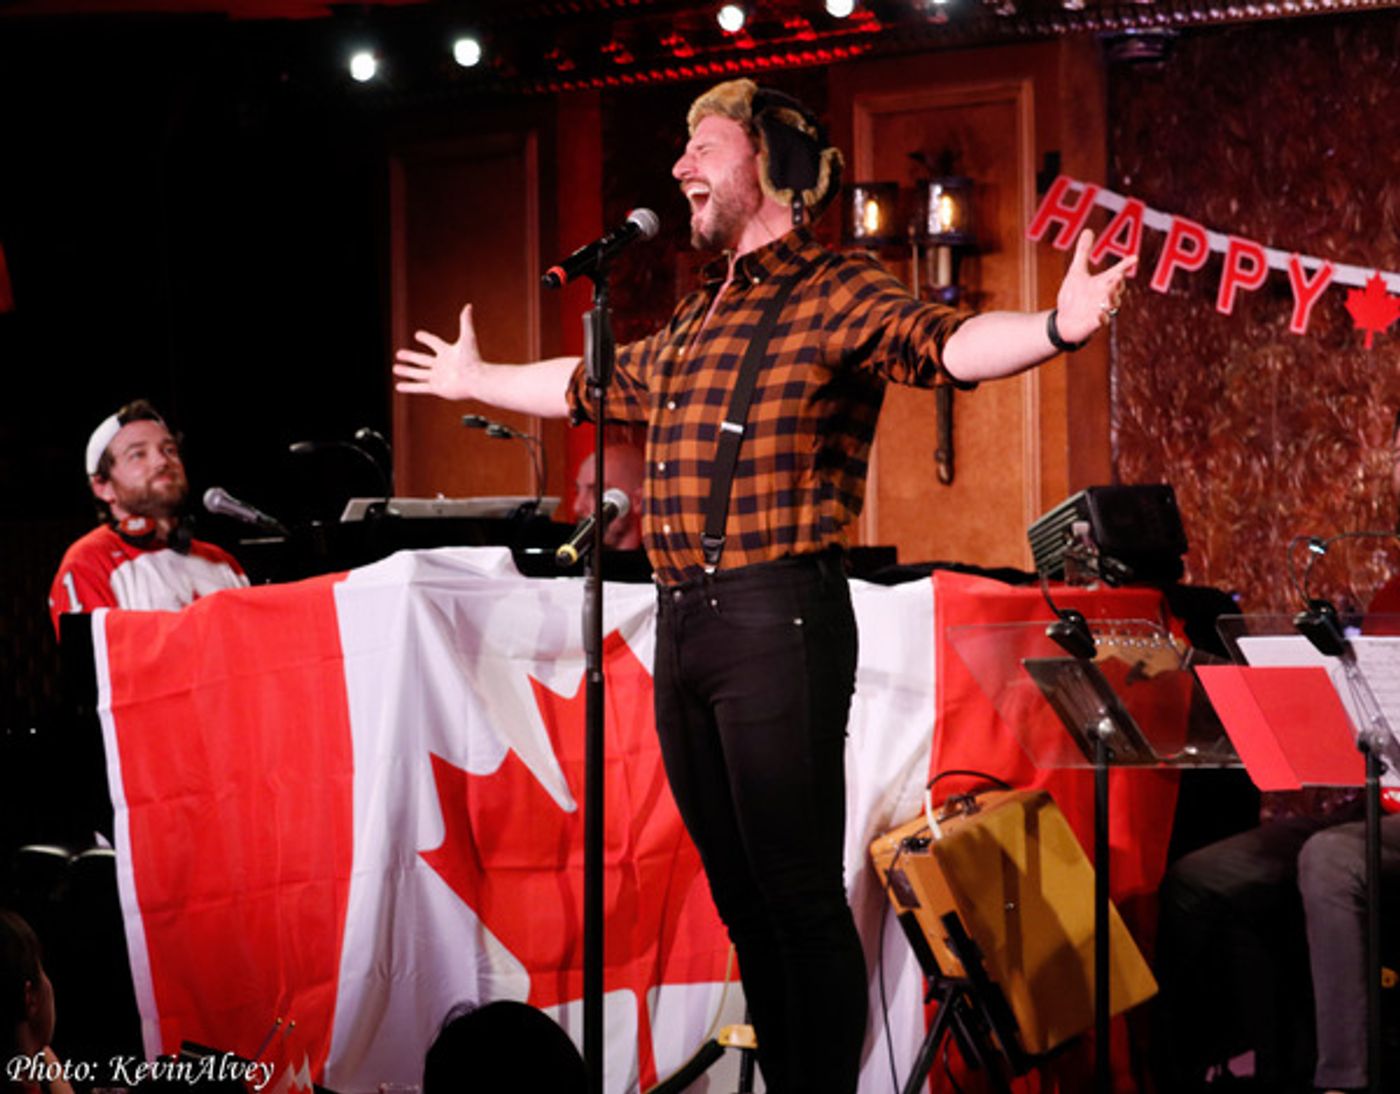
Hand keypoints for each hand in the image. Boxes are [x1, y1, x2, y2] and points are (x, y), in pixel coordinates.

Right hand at [393, 303, 481, 401]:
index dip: (426, 338)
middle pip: (422, 360)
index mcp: (447, 352)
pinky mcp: (437, 388)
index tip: (417, 335)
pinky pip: (420, 388)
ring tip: (395, 368)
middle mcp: (442, 365)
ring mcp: (438, 377)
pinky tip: (399, 387)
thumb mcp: (467, 338)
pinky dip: (409, 387)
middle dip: (410, 357)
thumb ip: (466, 322)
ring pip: (419, 374)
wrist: (476, 380)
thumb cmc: (473, 359)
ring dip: (407, 371)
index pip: (434, 342)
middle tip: (399, 354)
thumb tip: (468, 305)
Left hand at [1054, 230, 1137, 344]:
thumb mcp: (1076, 272)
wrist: (1064, 321)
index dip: (1125, 265)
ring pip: (1112, 304)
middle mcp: (1104, 296)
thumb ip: (1083, 252)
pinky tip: (1098, 315)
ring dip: (1112, 298)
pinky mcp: (1094, 324)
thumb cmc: (1073, 297)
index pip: (1117, 272)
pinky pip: (1101, 321)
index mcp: (1102, 283)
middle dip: (1118, 283)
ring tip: (1108, 292)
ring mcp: (1101, 310)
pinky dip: (1101, 318)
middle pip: (1117, 288)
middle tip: (1117, 276)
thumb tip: (1088, 230)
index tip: (1134, 258)